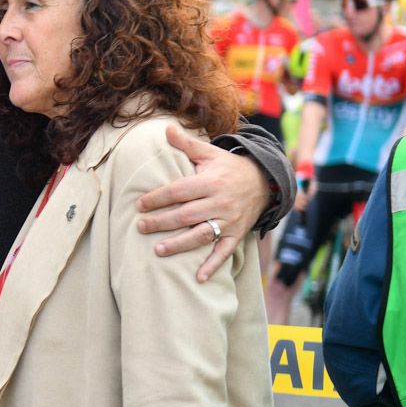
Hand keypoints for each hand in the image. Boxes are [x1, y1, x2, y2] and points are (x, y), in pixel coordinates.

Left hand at [135, 126, 267, 281]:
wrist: (265, 181)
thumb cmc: (229, 167)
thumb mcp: (210, 153)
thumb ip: (186, 144)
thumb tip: (165, 128)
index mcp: (211, 181)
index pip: (179, 191)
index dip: (159, 198)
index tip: (140, 205)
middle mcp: (220, 202)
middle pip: (187, 214)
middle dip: (162, 222)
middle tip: (140, 227)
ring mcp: (230, 220)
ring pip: (202, 234)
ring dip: (180, 244)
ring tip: (158, 251)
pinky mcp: (237, 234)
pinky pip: (225, 252)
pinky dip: (212, 265)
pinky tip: (198, 278)